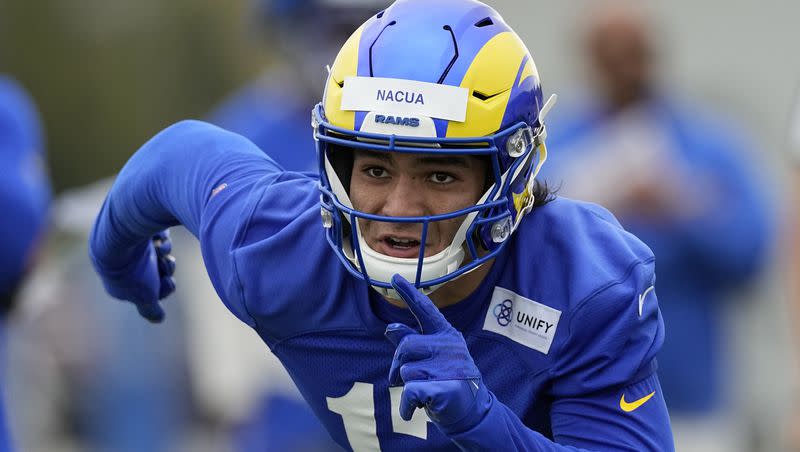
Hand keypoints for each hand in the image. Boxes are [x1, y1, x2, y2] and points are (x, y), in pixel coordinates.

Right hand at [96, 230, 175, 322]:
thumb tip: (159, 319)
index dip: (164, 288)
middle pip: (156, 271)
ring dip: (165, 254)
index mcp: (121, 282)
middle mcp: (125, 264)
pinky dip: (162, 239)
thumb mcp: (144, 296)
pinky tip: (159, 238)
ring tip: (162, 250)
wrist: (121, 234)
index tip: (168, 283)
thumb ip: (150, 309)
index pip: (150, 289)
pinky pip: (157, 236)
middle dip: (166, 269)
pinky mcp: (137, 228)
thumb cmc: (133, 270)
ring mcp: (131, 246)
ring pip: (159, 254)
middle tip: (166, 265)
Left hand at [384, 274, 491, 432]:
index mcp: (446, 335)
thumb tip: (390, 328)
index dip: (409, 293)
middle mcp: (450, 346)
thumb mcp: (431, 359)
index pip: (425, 310)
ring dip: (406, 387)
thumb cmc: (447, 381)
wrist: (472, 412)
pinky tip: (415, 410)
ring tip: (424, 393)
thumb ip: (412, 343)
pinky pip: (409, 391)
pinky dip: (406, 406)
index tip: (394, 277)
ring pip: (404, 371)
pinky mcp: (445, 387)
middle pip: (405, 345)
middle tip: (403, 380)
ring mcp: (450, 366)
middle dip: (397, 365)